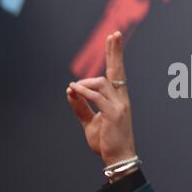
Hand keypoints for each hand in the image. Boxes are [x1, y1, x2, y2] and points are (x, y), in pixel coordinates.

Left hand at [66, 31, 135, 165]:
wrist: (117, 158)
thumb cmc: (107, 141)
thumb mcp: (90, 122)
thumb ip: (81, 106)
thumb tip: (70, 89)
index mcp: (118, 99)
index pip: (116, 73)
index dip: (114, 56)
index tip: (113, 39)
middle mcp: (121, 99)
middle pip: (118, 70)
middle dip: (115, 52)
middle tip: (114, 34)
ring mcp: (120, 105)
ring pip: (102, 82)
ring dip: (85, 83)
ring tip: (75, 88)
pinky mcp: (114, 114)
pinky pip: (97, 97)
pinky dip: (84, 91)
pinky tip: (75, 89)